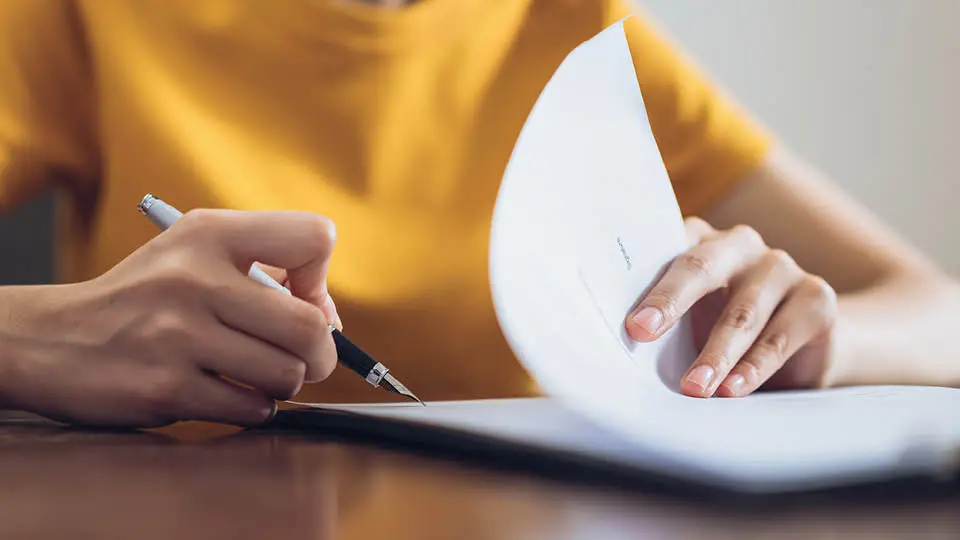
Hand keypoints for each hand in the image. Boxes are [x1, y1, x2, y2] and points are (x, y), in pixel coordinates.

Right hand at [0, 209, 339, 426]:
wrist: (53, 340)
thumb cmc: (147, 298)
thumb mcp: (196, 252)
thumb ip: (269, 268)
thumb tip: (330, 320)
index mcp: (209, 234)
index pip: (314, 238)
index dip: (320, 279)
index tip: (299, 299)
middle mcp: (195, 279)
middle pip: (311, 326)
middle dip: (322, 353)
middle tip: (304, 359)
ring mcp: (178, 335)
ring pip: (286, 374)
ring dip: (283, 384)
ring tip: (254, 374)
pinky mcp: (166, 387)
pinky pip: (252, 408)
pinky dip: (252, 408)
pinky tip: (225, 393)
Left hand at [625, 218, 837, 397]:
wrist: (802, 348)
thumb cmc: (722, 330)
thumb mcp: (688, 322)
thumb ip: (661, 321)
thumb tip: (620, 348)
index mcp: (698, 241)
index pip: (663, 250)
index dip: (642, 281)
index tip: (627, 319)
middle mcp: (739, 245)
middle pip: (700, 268)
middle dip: (670, 301)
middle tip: (641, 333)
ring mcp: (781, 267)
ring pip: (742, 311)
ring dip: (716, 353)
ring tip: (694, 387)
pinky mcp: (816, 297)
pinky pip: (780, 335)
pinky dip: (755, 366)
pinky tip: (734, 388)